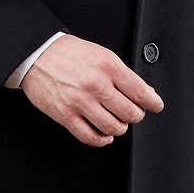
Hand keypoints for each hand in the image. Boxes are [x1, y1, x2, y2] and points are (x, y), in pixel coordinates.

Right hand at [16, 34, 163, 146]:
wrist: (38, 55)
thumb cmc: (68, 53)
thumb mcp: (101, 54)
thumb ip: (122, 73)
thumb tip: (143, 90)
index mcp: (108, 66)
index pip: (140, 91)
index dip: (152, 102)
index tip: (156, 105)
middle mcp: (96, 84)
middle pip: (130, 112)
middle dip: (136, 115)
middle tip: (134, 113)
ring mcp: (80, 101)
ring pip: (113, 127)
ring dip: (120, 128)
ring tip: (118, 123)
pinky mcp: (65, 115)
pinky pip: (90, 137)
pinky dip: (102, 140)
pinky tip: (104, 135)